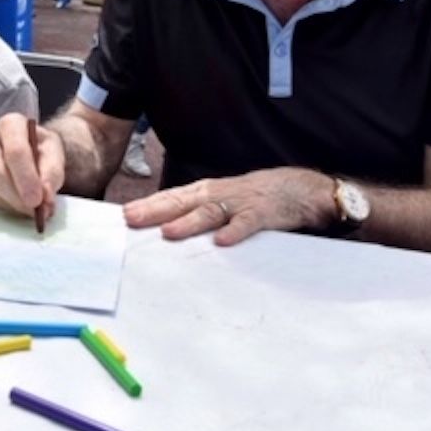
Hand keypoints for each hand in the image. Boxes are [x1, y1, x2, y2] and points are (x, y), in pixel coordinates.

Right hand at [0, 113, 63, 222]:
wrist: (29, 151)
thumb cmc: (40, 149)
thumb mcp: (54, 154)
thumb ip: (53, 172)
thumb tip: (45, 195)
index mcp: (10, 125)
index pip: (15, 151)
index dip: (26, 178)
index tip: (37, 200)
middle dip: (16, 196)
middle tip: (34, 211)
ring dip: (13, 204)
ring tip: (32, 208)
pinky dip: (5, 206)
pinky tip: (18, 203)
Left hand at [123, 167, 336, 244]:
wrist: (305, 188)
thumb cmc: (261, 196)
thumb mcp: (227, 200)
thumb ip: (202, 211)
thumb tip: (168, 227)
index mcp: (211, 191)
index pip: (174, 197)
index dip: (150, 204)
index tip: (125, 214)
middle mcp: (222, 194)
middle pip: (184, 201)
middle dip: (157, 210)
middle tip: (132, 219)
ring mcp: (243, 203)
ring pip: (211, 211)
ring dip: (189, 222)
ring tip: (167, 233)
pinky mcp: (266, 214)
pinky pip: (249, 223)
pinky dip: (236, 231)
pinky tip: (222, 241)